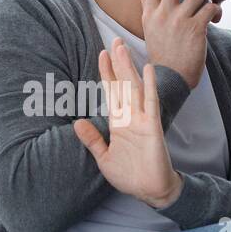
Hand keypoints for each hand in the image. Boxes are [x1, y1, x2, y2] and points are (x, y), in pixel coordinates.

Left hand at [74, 39, 182, 208]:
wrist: (149, 191)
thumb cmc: (129, 175)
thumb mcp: (104, 157)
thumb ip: (92, 140)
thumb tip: (77, 123)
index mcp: (119, 123)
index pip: (112, 92)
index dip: (106, 73)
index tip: (102, 55)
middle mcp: (130, 117)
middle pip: (122, 84)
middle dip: (117, 63)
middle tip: (114, 40)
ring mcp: (142, 120)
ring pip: (133, 88)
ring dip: (128, 67)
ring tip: (122, 47)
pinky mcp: (152, 127)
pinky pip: (150, 103)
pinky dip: (149, 86)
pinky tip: (146, 69)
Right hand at [141, 0, 218, 89]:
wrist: (171, 79)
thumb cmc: (163, 54)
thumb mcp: (150, 31)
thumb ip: (148, 10)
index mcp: (150, 13)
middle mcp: (163, 14)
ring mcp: (179, 21)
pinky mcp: (196, 29)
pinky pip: (211, 8)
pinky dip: (216, 8)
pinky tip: (217, 14)